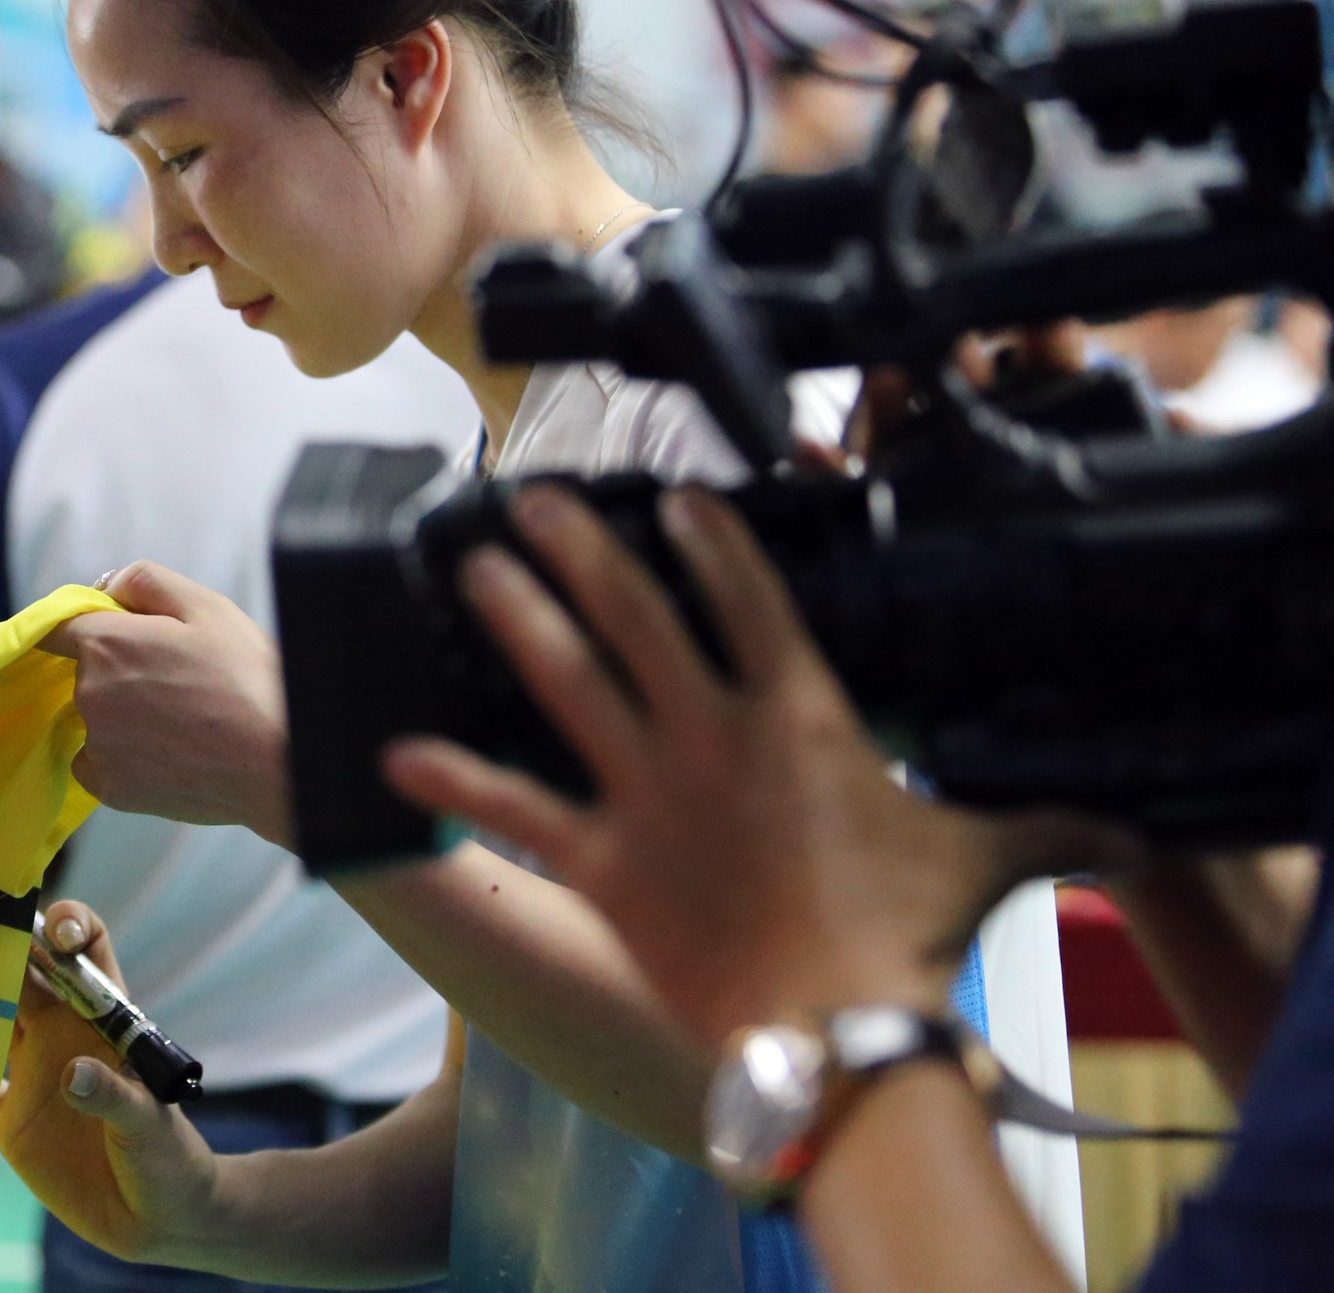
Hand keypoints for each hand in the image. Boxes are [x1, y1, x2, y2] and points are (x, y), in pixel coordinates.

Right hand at [0, 900, 222, 1263]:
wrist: (155, 1218)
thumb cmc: (169, 1158)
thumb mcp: (153, 1125)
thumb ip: (116, 1097)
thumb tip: (74, 1075)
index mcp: (103, 1020)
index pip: (86, 950)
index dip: (69, 926)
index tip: (54, 934)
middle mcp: (61, 1033)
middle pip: (23, 969)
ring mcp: (32, 1071)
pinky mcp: (9, 1113)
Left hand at [39, 563, 290, 839]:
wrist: (278, 762)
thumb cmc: (247, 678)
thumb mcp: (206, 606)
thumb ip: (145, 581)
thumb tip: (108, 586)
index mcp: (105, 644)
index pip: (57, 629)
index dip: (85, 627)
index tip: (115, 634)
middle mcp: (89, 695)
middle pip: (85, 673)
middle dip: (119, 669)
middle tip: (176, 679)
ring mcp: (97, 746)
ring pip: (95, 719)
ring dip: (123, 714)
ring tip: (181, 720)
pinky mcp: (110, 788)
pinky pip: (98, 762)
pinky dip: (123, 756)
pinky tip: (168, 751)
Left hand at [381, 485, 1135, 1045]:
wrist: (838, 1028)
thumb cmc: (908, 940)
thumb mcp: (986, 861)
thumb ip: (1047, 829)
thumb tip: (1130, 835)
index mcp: (800, 717)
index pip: (753, 597)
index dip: (712, 539)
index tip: (676, 493)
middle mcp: (711, 735)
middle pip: (634, 614)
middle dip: (582, 547)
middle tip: (534, 498)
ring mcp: (649, 791)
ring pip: (566, 680)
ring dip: (516, 618)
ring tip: (473, 568)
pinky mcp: (602, 859)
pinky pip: (513, 808)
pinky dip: (452, 778)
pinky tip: (390, 752)